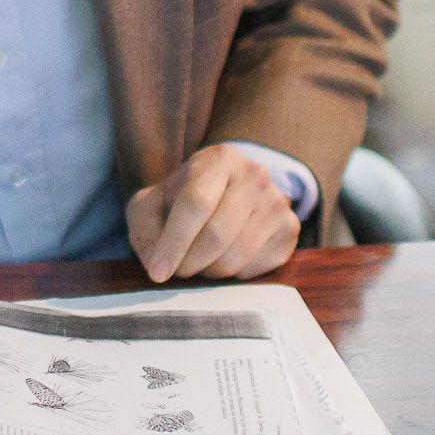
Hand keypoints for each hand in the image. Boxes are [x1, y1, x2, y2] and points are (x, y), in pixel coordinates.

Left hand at [126, 144, 300, 282]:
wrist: (223, 194)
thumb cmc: (181, 201)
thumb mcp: (151, 205)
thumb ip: (145, 229)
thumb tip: (158, 264)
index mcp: (219, 159)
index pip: (196, 203)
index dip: (174, 242)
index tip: (158, 271)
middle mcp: (255, 175)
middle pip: (217, 234)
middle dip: (189, 262)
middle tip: (178, 268)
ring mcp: (277, 202)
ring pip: (236, 256)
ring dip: (209, 271)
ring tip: (200, 260)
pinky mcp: (289, 230)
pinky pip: (256, 269)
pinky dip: (233, 275)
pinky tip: (224, 258)